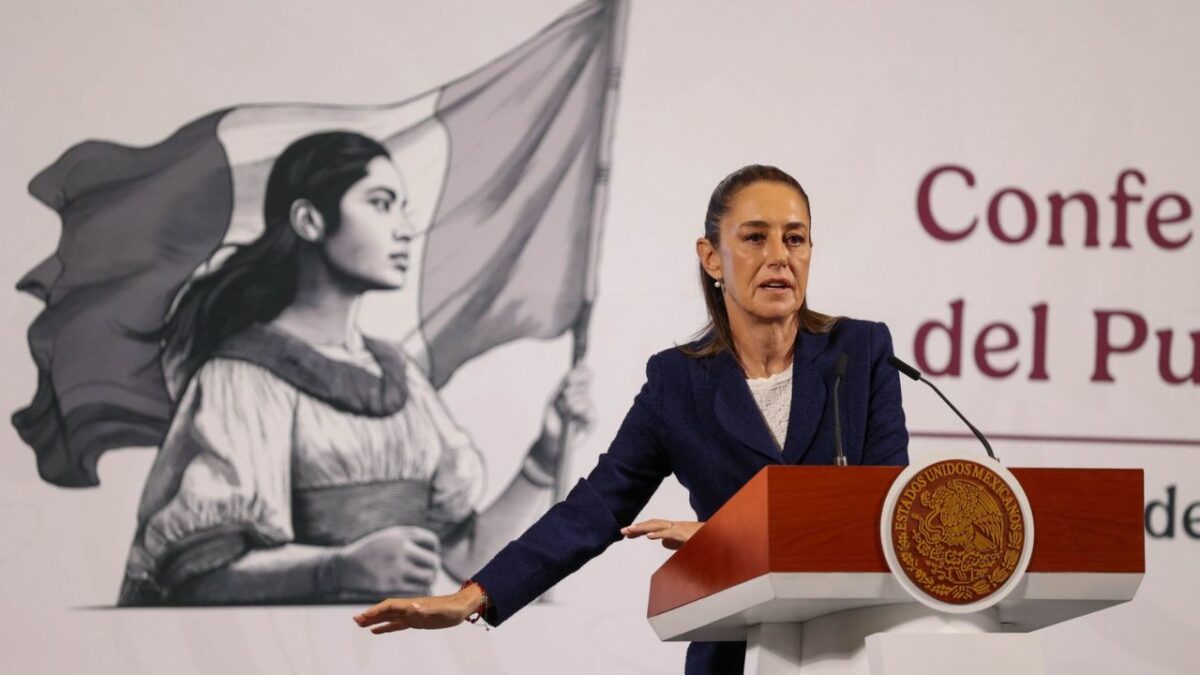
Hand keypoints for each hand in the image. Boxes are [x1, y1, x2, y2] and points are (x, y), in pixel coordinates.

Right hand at [325, 525, 439, 596]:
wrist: (346, 568)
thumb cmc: (371, 551)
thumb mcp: (390, 536)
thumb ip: (411, 538)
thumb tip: (435, 549)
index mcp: (402, 536)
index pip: (432, 542)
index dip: (432, 549)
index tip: (427, 553)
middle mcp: (402, 551)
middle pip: (433, 561)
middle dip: (432, 566)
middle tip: (428, 569)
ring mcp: (398, 570)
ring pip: (428, 577)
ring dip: (427, 579)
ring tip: (422, 578)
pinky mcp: (393, 587)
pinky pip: (417, 590)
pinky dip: (419, 590)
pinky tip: (414, 587)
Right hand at [353, 584, 481, 634]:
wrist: (462, 607)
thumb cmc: (452, 608)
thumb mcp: (441, 610)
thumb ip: (427, 609)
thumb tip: (413, 606)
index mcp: (412, 605)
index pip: (389, 606)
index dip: (376, 610)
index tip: (363, 616)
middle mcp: (409, 608)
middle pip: (385, 611)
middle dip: (370, 615)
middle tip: (355, 620)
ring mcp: (411, 614)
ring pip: (388, 617)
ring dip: (374, 620)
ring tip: (360, 625)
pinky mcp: (415, 621)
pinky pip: (396, 624)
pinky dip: (385, 627)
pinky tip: (375, 631)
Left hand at [535, 364, 595, 462]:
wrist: (550, 439)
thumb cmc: (552, 418)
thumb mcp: (555, 397)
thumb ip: (565, 384)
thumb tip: (572, 373)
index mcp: (577, 389)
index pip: (586, 373)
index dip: (580, 371)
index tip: (569, 377)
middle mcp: (586, 397)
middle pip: (586, 380)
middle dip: (571, 386)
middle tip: (563, 396)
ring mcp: (591, 408)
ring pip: (584, 395)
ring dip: (570, 401)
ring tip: (564, 411)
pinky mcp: (593, 420)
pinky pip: (589, 409)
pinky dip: (578, 410)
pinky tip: (571, 416)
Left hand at [620, 519, 703, 549]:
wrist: (725, 537)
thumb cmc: (707, 541)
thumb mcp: (687, 543)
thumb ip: (675, 543)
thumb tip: (662, 542)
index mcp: (676, 529)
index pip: (654, 527)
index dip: (640, 529)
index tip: (627, 534)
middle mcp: (677, 526)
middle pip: (654, 524)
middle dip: (637, 527)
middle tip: (622, 531)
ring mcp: (682, 529)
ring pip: (659, 526)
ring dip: (644, 528)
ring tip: (630, 531)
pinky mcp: (687, 534)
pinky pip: (672, 533)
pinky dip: (660, 533)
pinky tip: (649, 536)